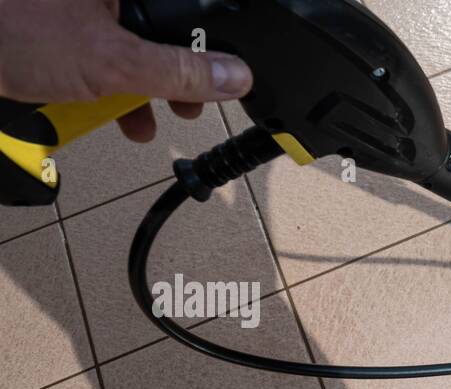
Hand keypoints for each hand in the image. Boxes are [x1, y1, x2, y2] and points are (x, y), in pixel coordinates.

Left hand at [0, 0, 252, 141]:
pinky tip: (83, 108)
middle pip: (148, 28)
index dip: (204, 46)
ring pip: (113, 43)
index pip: (182, 10)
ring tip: (128, 121)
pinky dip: (84, 81)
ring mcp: (64, 10)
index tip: (216, 80)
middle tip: (174, 108)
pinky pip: (78, 51)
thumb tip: (233, 76)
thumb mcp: (111, 61)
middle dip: (160, 76)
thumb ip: (178, 72)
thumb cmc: (10, 29)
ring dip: (123, 88)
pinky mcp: (39, 26)